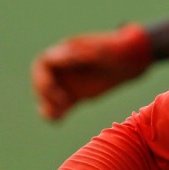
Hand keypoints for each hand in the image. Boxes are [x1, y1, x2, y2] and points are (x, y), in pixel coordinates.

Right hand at [31, 23, 153, 120]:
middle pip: (41, 80)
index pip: (45, 63)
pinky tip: (58, 120)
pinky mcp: (73, 95)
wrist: (127, 62)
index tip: (56, 85)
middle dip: (45, 91)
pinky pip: (59, 106)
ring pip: (48, 95)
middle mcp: (61, 67)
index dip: (46, 75)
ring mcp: (66, 81)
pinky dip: (56, 114)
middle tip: (61, 101)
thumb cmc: (116, 51)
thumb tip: (75, 55)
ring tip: (58, 114)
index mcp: (65, 52)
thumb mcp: (105, 50)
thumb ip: (91, 52)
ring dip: (48, 104)